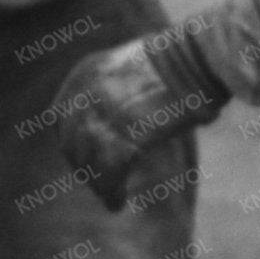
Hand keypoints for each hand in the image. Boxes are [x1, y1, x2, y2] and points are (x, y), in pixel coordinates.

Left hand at [55, 34, 226, 208]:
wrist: (198, 57)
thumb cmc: (181, 61)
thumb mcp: (132, 68)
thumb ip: (116, 91)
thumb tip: (118, 119)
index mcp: (85, 74)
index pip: (60, 117)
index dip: (71, 142)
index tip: (83, 160)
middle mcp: (84, 93)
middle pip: (71, 142)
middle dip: (83, 167)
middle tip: (98, 186)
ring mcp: (101, 115)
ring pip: (89, 161)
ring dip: (98, 184)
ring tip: (110, 198)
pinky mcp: (123, 135)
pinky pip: (109, 172)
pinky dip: (111, 191)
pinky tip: (116, 202)